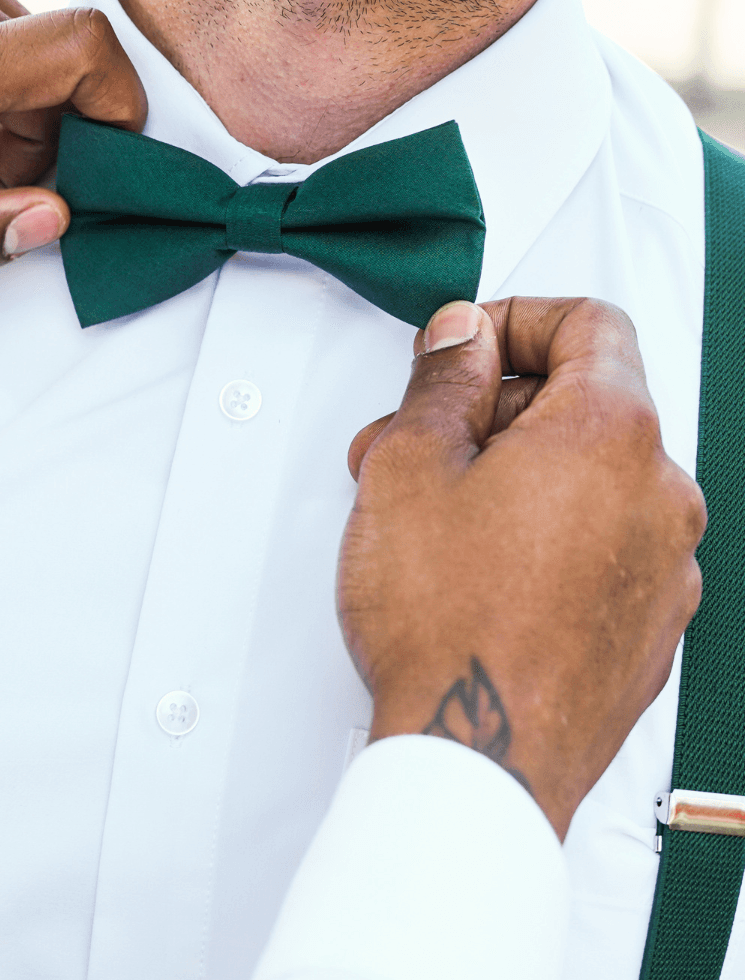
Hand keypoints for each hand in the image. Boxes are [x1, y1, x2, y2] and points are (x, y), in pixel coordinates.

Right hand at [338, 296, 704, 840]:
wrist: (478, 758)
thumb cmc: (450, 624)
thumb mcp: (411, 463)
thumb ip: (444, 376)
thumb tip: (462, 337)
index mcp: (612, 432)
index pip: (589, 321)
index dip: (515, 319)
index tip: (465, 348)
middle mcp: (661, 493)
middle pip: (588, 399)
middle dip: (496, 406)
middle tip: (423, 437)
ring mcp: (667, 565)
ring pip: (592, 475)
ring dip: (515, 469)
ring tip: (436, 512)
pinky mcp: (652, 623)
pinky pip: (605, 540)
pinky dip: (549, 528)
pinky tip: (480, 562)